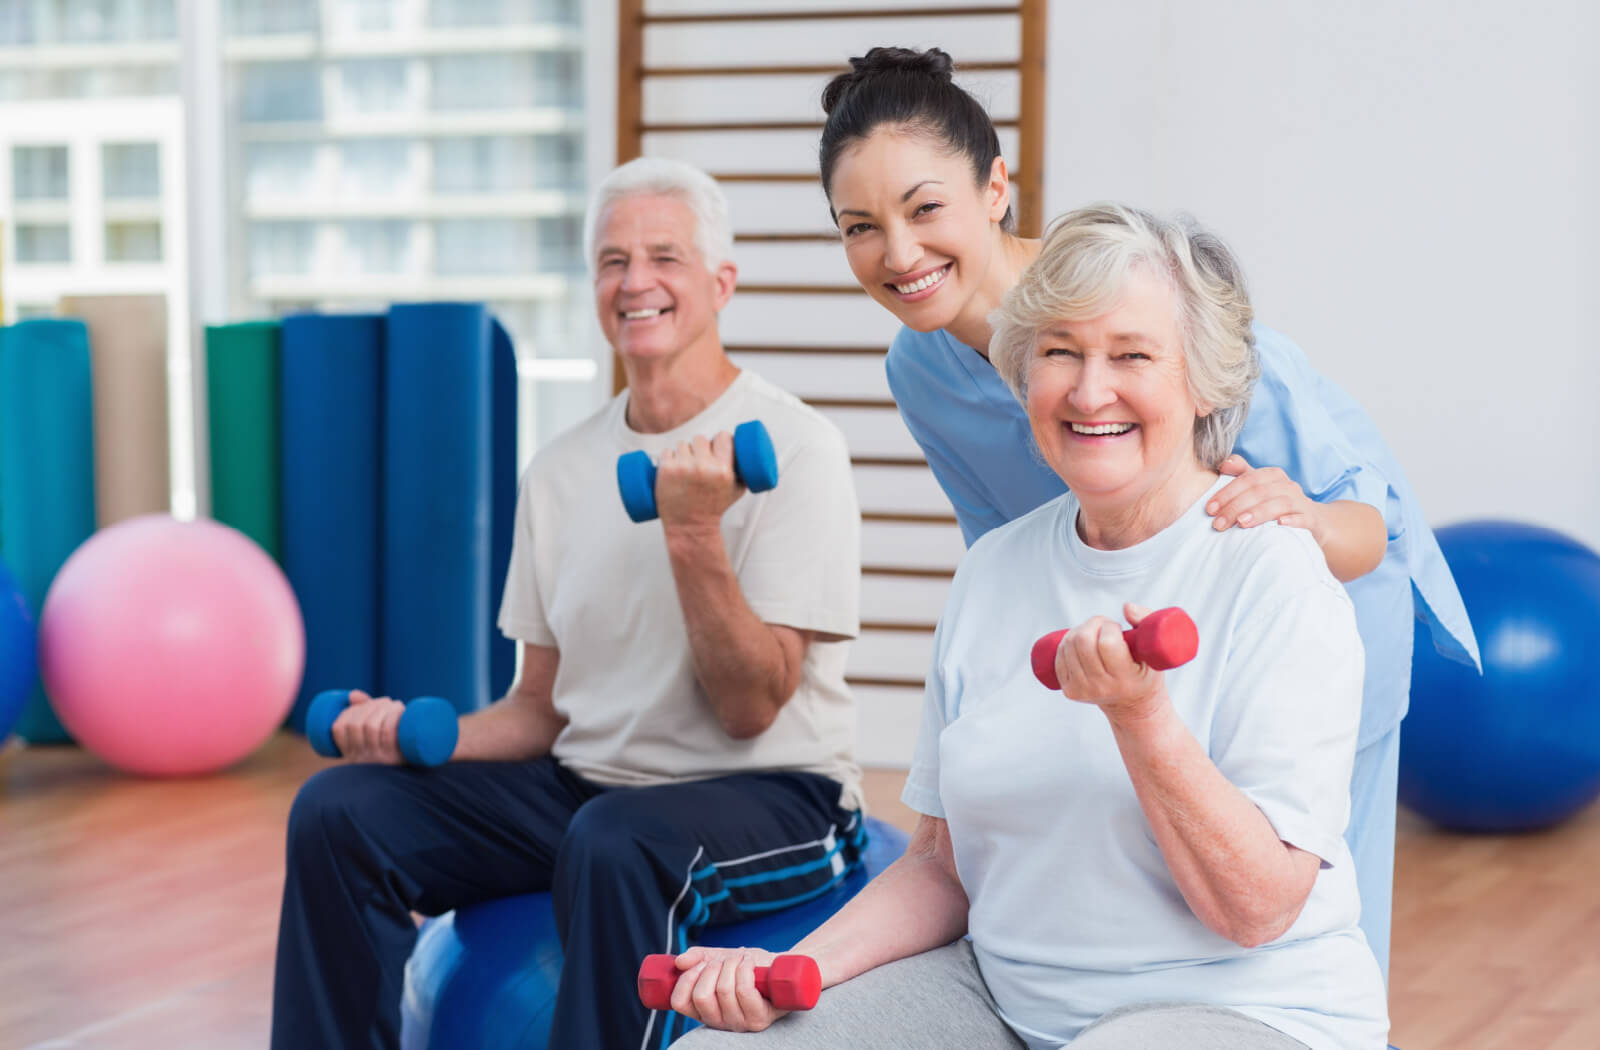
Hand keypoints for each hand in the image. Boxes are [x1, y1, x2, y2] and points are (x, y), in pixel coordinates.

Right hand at [331, 690, 405, 763]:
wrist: (419, 760)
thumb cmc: (396, 744)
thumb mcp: (376, 732)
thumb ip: (364, 712)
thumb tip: (352, 695)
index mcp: (351, 753)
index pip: (338, 728)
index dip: (349, 711)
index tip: (363, 704)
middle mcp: (360, 758)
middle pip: (356, 725)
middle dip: (369, 706)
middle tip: (385, 702)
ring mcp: (377, 759)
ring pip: (371, 726)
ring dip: (382, 708)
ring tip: (394, 705)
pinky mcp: (394, 758)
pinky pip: (387, 733)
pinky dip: (391, 717)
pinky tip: (398, 710)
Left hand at [655, 432, 742, 528]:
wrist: (691, 526)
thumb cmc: (714, 509)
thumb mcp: (736, 491)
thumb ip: (744, 473)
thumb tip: (746, 454)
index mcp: (722, 470)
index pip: (722, 437)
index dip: (719, 439)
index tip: (716, 444)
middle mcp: (703, 467)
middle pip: (700, 439)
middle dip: (699, 447)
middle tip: (699, 459)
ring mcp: (683, 467)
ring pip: (682, 444)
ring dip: (683, 452)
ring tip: (685, 467)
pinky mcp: (666, 470)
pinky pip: (666, 452)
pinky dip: (668, 458)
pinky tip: (672, 467)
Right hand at [668, 946, 786, 1032]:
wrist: (781, 968)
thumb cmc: (749, 965)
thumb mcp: (719, 957)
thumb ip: (697, 958)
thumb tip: (679, 962)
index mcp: (704, 1010)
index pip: (680, 1002)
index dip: (687, 978)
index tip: (700, 964)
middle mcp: (720, 1021)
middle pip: (702, 996)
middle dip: (712, 967)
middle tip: (724, 959)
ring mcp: (740, 1023)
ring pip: (724, 990)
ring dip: (732, 963)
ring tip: (741, 958)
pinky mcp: (760, 1019)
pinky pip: (744, 991)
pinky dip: (745, 968)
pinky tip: (750, 962)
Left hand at [1050, 604, 1168, 720]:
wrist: (1132, 706)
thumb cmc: (1144, 672)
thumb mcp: (1154, 650)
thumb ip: (1147, 621)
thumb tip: (1126, 607)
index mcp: (1126, 679)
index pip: (1106, 644)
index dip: (1109, 628)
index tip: (1116, 628)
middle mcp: (1102, 687)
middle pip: (1083, 642)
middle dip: (1092, 624)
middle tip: (1103, 626)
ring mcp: (1083, 691)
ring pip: (1069, 646)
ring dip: (1079, 630)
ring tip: (1093, 633)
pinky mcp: (1069, 690)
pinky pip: (1060, 656)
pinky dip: (1067, 642)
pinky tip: (1079, 642)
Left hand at [1208, 455, 1320, 537]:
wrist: (1314, 521)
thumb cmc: (1277, 504)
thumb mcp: (1259, 488)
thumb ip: (1241, 473)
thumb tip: (1223, 463)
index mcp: (1272, 476)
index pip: (1246, 480)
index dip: (1227, 493)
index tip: (1210, 509)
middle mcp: (1287, 486)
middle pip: (1260, 492)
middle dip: (1236, 507)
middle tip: (1218, 523)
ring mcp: (1301, 502)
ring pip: (1280, 503)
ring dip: (1259, 512)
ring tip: (1241, 522)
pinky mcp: (1312, 519)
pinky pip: (1304, 518)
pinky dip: (1293, 520)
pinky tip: (1280, 524)